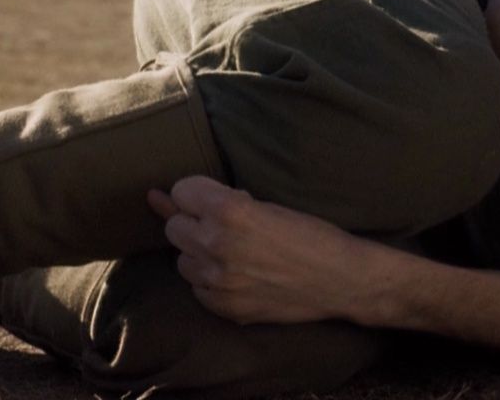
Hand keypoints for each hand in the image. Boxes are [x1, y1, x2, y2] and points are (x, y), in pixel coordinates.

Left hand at [147, 176, 398, 325]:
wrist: (341, 279)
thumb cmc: (311, 234)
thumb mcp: (268, 205)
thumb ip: (215, 200)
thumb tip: (158, 196)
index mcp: (230, 212)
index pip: (182, 192)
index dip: (201, 194)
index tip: (218, 200)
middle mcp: (216, 246)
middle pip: (174, 227)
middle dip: (195, 223)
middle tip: (227, 227)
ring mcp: (218, 281)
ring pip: (182, 260)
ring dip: (201, 253)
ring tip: (234, 253)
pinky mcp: (224, 307)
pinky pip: (197, 289)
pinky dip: (212, 281)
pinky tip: (239, 275)